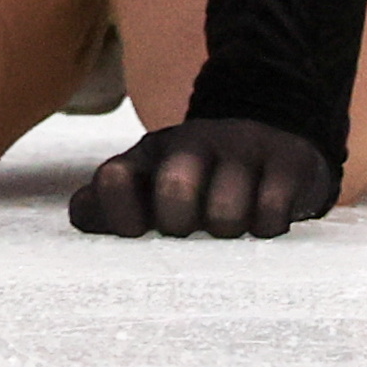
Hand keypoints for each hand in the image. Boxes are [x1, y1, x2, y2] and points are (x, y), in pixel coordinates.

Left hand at [66, 117, 335, 238]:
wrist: (270, 133)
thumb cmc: (199, 180)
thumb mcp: (151, 185)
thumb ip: (107, 204)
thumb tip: (82, 215)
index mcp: (148, 155)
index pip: (112, 181)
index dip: (119, 215)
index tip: (139, 233)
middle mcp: (190, 145)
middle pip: (173, 193)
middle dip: (180, 226)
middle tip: (192, 231)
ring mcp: (239, 149)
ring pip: (225, 214)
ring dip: (227, 232)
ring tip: (232, 228)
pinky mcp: (284, 160)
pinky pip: (271, 212)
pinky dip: (267, 228)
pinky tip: (264, 222)